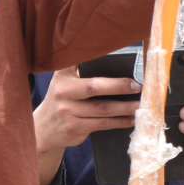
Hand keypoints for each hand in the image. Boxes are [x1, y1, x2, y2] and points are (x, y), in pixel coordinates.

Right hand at [35, 66, 142, 184]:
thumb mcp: (63, 81)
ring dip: (125, 108)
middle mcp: (63, 92)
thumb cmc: (61, 100)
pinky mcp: (76, 128)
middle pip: (94, 87)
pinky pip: (103, 124)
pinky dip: (120, 122)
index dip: (92, 56)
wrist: (43, 129)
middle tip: (137, 86)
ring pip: (103, 109)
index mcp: (62, 76)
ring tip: (140, 105)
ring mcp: (68, 112)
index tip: (113, 54)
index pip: (77, 62)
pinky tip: (131, 119)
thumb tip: (114, 61)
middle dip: (118, 85)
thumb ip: (79, 69)